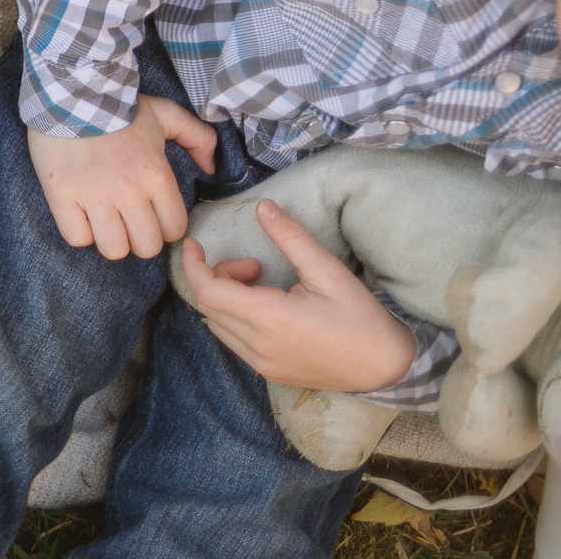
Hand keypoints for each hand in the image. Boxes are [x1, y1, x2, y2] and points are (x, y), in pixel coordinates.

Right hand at [25, 93, 216, 259]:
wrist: (69, 91)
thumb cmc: (119, 106)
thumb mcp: (165, 114)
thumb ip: (198, 136)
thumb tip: (210, 168)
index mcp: (156, 176)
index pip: (174, 229)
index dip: (166, 227)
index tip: (154, 215)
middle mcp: (128, 192)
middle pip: (146, 247)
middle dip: (141, 238)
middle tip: (130, 221)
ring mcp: (92, 196)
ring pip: (113, 249)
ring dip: (112, 239)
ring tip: (106, 222)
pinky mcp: (62, 196)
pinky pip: (77, 237)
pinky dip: (81, 231)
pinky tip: (81, 214)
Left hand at [181, 200, 419, 392]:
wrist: (387, 368)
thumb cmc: (361, 318)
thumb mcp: (328, 271)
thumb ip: (291, 238)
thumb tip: (263, 206)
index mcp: (270, 319)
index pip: (207, 291)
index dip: (193, 264)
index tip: (194, 244)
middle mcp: (258, 346)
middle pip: (208, 305)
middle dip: (217, 276)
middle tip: (252, 265)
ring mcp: (262, 364)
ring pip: (217, 325)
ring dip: (225, 298)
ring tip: (261, 284)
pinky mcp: (269, 373)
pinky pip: (233, 341)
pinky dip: (234, 318)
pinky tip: (264, 307)